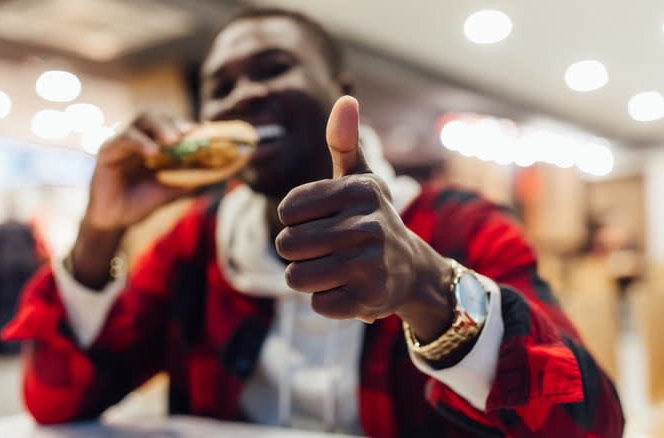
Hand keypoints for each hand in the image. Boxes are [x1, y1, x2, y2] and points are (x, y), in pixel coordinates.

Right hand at [73, 112, 192, 289]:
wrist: (115, 221)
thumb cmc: (142, 202)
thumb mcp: (171, 190)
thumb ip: (190, 179)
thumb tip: (219, 172)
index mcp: (155, 143)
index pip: (172, 124)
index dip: (188, 125)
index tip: (206, 131)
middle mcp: (139, 137)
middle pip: (157, 116)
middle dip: (174, 122)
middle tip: (189, 133)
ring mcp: (123, 142)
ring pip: (141, 121)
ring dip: (159, 127)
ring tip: (173, 140)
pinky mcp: (107, 151)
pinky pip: (123, 139)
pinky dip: (139, 142)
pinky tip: (152, 152)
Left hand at [275, 96, 453, 341]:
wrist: (410, 270)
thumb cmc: (369, 219)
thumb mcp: (359, 180)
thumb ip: (343, 143)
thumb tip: (345, 97)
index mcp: (360, 189)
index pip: (287, 210)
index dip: (294, 220)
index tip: (320, 220)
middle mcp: (369, 224)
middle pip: (286, 245)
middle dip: (298, 252)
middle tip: (327, 250)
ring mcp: (371, 263)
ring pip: (296, 277)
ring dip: (308, 278)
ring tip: (335, 269)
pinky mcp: (370, 298)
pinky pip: (316, 303)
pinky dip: (326, 300)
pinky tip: (349, 289)